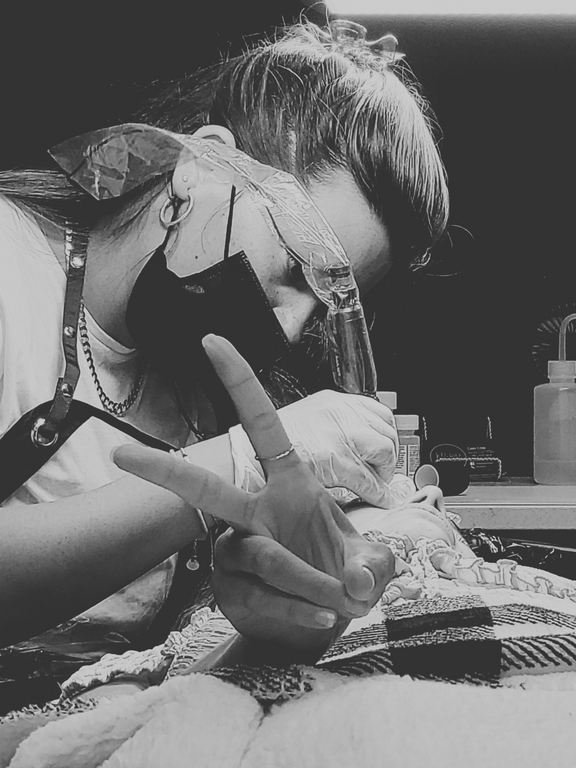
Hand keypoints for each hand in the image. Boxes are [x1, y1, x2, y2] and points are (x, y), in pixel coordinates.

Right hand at [113, 335, 394, 654]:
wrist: (324, 622)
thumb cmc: (344, 574)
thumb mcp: (372, 563)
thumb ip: (373, 566)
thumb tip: (355, 581)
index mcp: (289, 484)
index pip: (263, 426)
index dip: (241, 383)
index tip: (212, 341)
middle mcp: (255, 512)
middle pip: (206, 488)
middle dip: (164, 470)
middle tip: (119, 455)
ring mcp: (237, 551)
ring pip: (262, 559)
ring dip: (308, 582)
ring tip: (340, 601)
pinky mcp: (230, 589)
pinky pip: (260, 598)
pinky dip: (298, 611)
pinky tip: (321, 618)